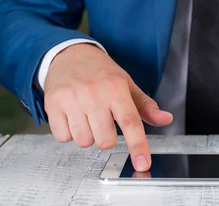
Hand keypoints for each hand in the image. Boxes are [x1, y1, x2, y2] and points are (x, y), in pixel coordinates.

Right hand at [44, 43, 172, 171]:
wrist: (69, 54)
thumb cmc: (100, 72)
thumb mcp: (126, 84)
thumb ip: (145, 105)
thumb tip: (165, 119)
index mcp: (116, 89)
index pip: (131, 122)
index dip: (138, 146)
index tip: (142, 163)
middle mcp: (94, 94)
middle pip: (105, 140)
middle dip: (106, 136)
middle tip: (102, 120)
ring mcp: (72, 100)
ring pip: (84, 142)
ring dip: (86, 135)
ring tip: (86, 116)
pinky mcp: (53, 104)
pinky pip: (62, 137)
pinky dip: (68, 133)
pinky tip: (71, 116)